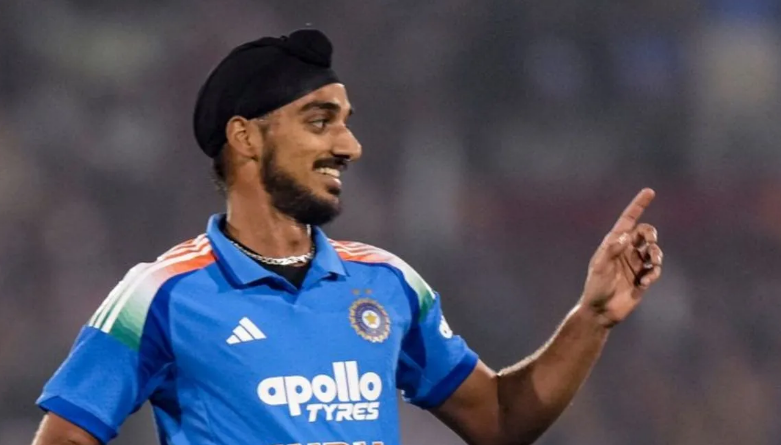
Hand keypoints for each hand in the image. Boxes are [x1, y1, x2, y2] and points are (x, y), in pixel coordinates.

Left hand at [581, 188, 662, 327]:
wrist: (601, 311)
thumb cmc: (596, 287)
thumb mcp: (599, 267)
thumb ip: (611, 251)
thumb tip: (625, 237)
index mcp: (613, 243)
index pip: (628, 220)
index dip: (638, 205)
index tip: (649, 191)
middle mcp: (626, 250)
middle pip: (646, 232)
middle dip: (651, 234)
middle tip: (649, 241)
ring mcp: (636, 264)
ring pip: (655, 250)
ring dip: (657, 254)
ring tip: (652, 264)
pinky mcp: (643, 278)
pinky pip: (655, 269)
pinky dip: (653, 273)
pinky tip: (643, 282)